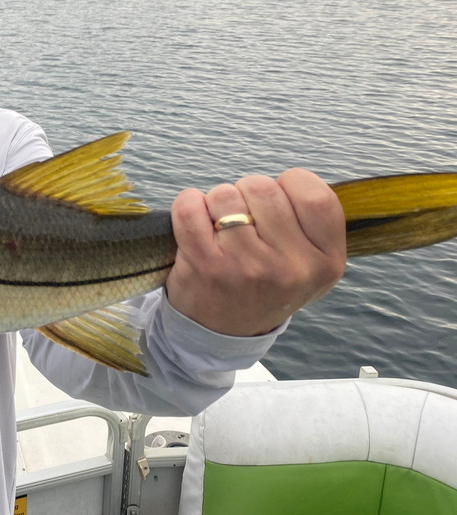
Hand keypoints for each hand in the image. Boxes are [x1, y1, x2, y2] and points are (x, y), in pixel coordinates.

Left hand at [165, 168, 345, 336]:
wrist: (222, 332)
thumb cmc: (263, 285)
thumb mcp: (308, 266)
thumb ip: (311, 224)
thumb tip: (291, 182)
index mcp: (327, 262)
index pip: (315, 195)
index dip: (289, 186)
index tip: (277, 203)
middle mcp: (293, 268)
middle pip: (264, 188)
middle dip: (247, 193)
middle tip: (243, 220)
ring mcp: (249, 268)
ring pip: (226, 195)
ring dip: (217, 202)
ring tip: (220, 227)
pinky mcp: (208, 267)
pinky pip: (190, 208)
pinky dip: (187, 204)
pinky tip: (194, 222)